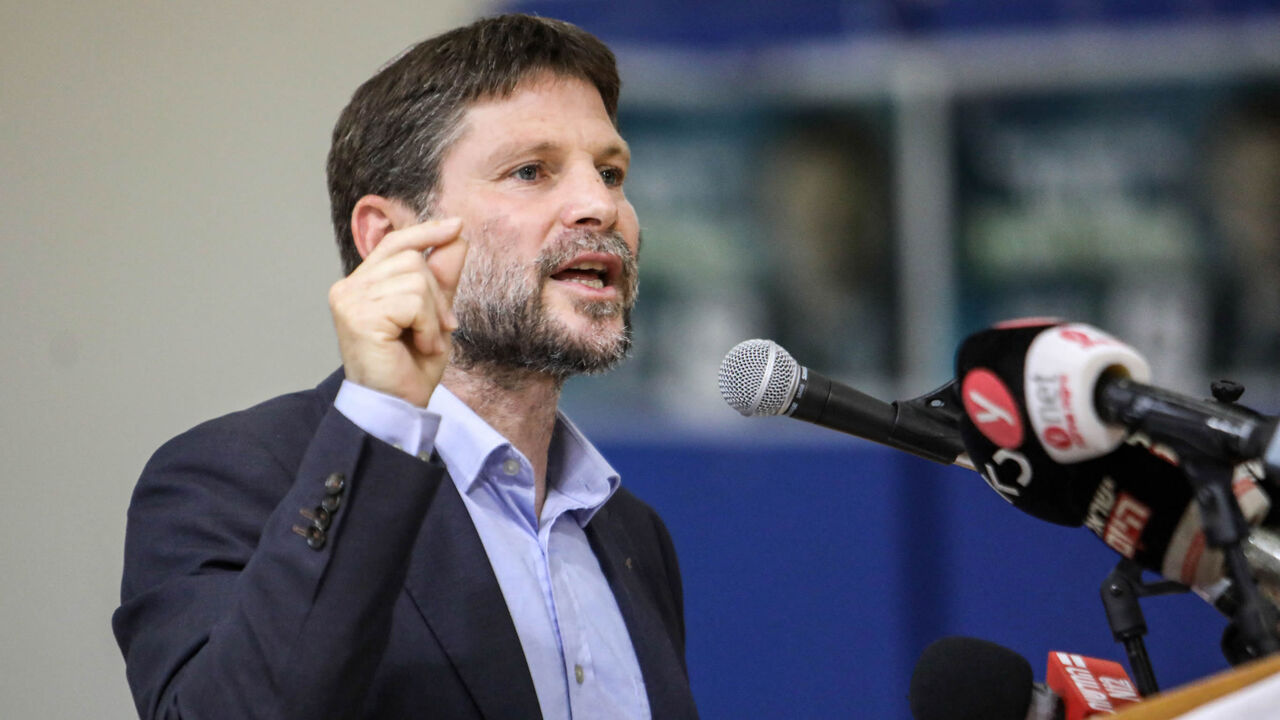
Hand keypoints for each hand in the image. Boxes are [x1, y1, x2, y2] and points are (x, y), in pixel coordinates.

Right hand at [328, 217, 467, 406]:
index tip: (456, 226)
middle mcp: (349, 288)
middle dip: (437, 293)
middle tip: (439, 329)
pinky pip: (413, 301)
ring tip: (426, 341)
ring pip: (415, 277)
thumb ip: (441, 277)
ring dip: (433, 314)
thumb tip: (456, 236)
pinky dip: (427, 325)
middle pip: (411, 258)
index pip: (394, 243)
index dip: (425, 232)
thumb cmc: (409, 368)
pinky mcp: (359, 315)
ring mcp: (350, 300)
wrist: (396, 408)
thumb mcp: (433, 315)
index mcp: (362, 285)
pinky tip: (420, 346)